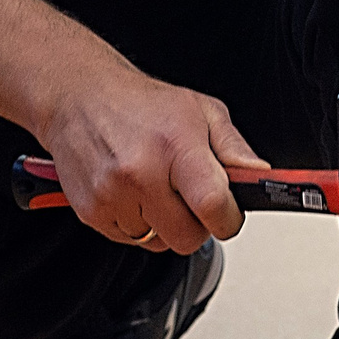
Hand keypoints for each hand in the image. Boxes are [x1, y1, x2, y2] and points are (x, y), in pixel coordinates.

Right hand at [35, 62, 265, 251]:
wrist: (78, 96)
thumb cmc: (140, 103)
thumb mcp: (202, 111)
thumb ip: (234, 149)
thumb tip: (260, 176)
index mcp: (176, 146)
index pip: (213, 206)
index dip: (228, 218)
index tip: (227, 213)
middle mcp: (141, 173)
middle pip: (187, 237)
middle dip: (196, 224)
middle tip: (189, 197)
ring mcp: (112, 195)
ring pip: (158, 242)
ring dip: (163, 224)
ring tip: (155, 186)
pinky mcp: (91, 212)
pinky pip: (129, 240)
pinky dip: (136, 223)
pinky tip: (133, 192)